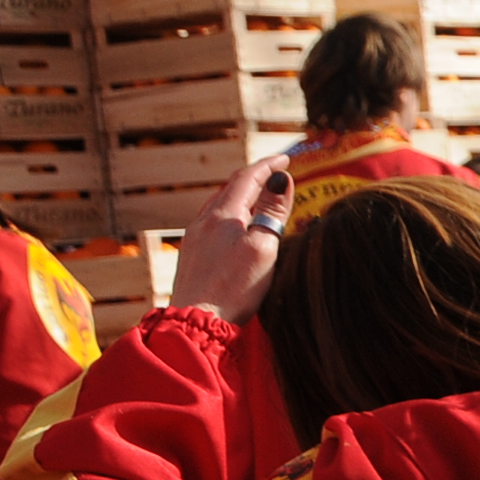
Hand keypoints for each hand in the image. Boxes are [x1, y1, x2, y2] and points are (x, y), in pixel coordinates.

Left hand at [174, 159, 295, 323]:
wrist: (196, 322)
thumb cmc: (233, 288)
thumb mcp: (263, 248)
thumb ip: (272, 213)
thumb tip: (280, 180)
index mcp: (222, 216)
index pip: (247, 178)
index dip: (268, 165)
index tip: (287, 158)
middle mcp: (204, 222)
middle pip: (231, 189)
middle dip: (255, 178)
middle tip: (275, 174)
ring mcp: (195, 239)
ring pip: (220, 206)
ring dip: (241, 196)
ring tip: (259, 198)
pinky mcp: (193, 256)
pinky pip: (213, 223)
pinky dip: (231, 215)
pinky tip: (237, 228)